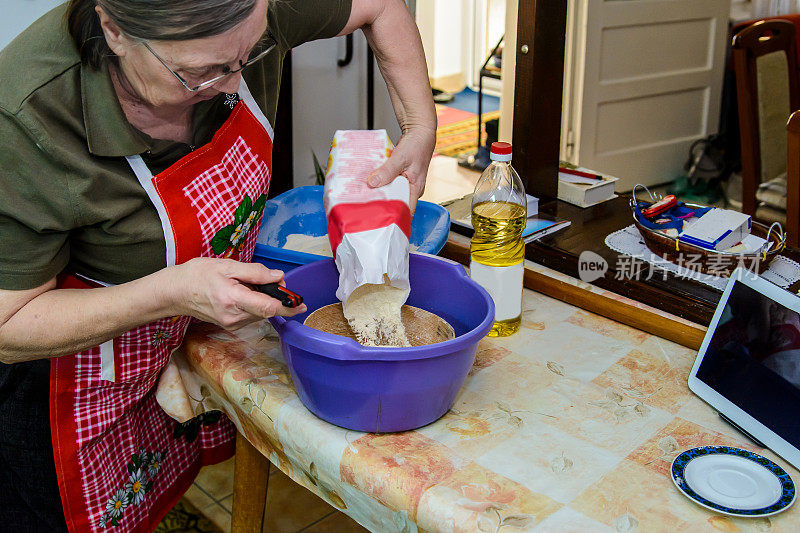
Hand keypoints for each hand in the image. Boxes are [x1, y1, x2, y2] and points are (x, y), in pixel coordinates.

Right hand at [173, 258, 306, 329]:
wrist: (176, 292)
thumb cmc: (198, 275)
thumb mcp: (227, 266)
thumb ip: (255, 272)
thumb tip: (278, 276)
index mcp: (233, 299)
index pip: (268, 307)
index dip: (288, 306)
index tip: (302, 305)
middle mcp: (234, 317)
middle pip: (267, 310)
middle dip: (275, 296)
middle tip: (270, 278)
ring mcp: (232, 324)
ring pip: (261, 312)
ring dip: (264, 299)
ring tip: (248, 283)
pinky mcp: (231, 325)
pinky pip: (252, 314)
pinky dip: (255, 304)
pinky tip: (244, 292)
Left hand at [367, 127, 435, 212]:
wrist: (419, 130)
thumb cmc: (417, 144)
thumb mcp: (401, 159)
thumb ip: (387, 172)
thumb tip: (373, 184)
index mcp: (415, 189)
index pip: (407, 211)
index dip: (396, 218)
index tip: (381, 221)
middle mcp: (410, 188)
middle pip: (395, 202)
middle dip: (382, 205)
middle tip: (366, 207)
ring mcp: (404, 181)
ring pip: (390, 191)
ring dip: (379, 192)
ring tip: (364, 196)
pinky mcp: (398, 174)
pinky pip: (387, 182)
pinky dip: (379, 182)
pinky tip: (368, 182)